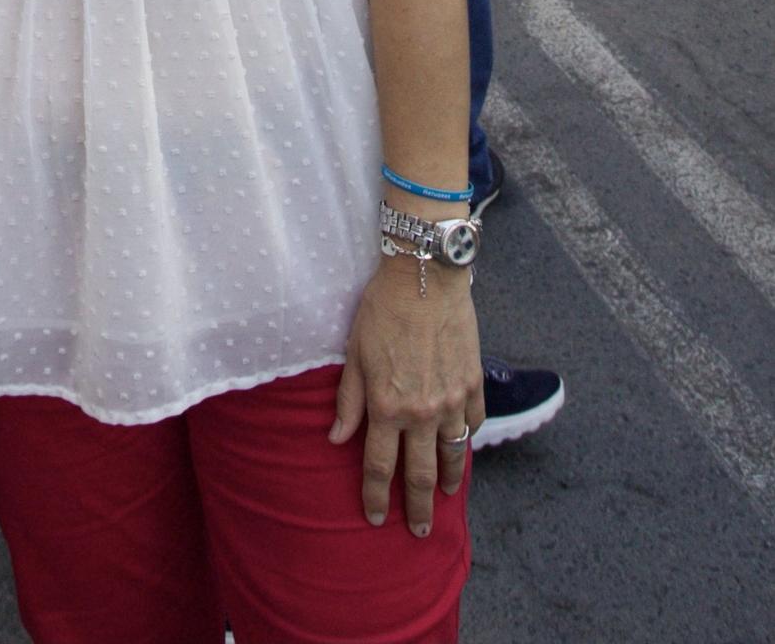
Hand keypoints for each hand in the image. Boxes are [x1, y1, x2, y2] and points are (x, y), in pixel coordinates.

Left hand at [330, 257, 483, 536]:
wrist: (424, 276)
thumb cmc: (381, 309)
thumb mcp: (354, 352)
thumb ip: (348, 400)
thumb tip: (335, 439)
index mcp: (387, 407)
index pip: (378, 466)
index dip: (374, 496)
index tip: (375, 518)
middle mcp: (422, 412)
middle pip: (419, 474)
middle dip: (417, 508)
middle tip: (418, 531)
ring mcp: (452, 400)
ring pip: (453, 455)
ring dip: (448, 480)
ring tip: (443, 496)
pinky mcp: (473, 383)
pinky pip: (473, 423)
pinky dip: (468, 438)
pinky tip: (462, 444)